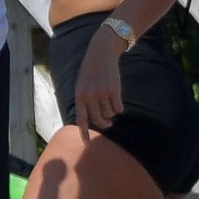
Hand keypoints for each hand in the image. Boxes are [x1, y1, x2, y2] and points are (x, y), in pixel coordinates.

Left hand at [74, 26, 124, 143]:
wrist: (101, 53)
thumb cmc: (91, 72)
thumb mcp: (83, 85)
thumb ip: (86, 102)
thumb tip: (97, 121)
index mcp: (79, 96)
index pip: (81, 119)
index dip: (84, 133)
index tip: (87, 145)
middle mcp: (90, 96)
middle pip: (99, 119)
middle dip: (105, 123)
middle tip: (108, 123)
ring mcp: (102, 93)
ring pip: (109, 113)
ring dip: (111, 111)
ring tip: (109, 99)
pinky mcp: (114, 90)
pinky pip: (118, 107)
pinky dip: (118, 106)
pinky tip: (116, 97)